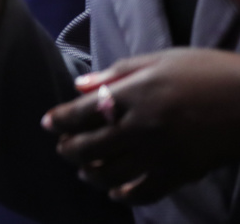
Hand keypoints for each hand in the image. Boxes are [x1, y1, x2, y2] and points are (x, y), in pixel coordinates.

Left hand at [44, 49, 239, 203]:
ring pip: (109, 172)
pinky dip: (124, 194)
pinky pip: (143, 192)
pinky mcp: (179, 173)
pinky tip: (115, 191)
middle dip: (69, 148)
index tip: (49, 123)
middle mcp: (139, 126)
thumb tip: (79, 85)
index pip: (80, 113)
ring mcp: (158, 153)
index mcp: (131, 95)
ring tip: (83, 169)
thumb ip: (115, 74)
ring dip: (89, 172)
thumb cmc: (205, 72)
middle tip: (63, 147)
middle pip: (88, 146)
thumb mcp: (158, 61)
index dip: (59, 120)